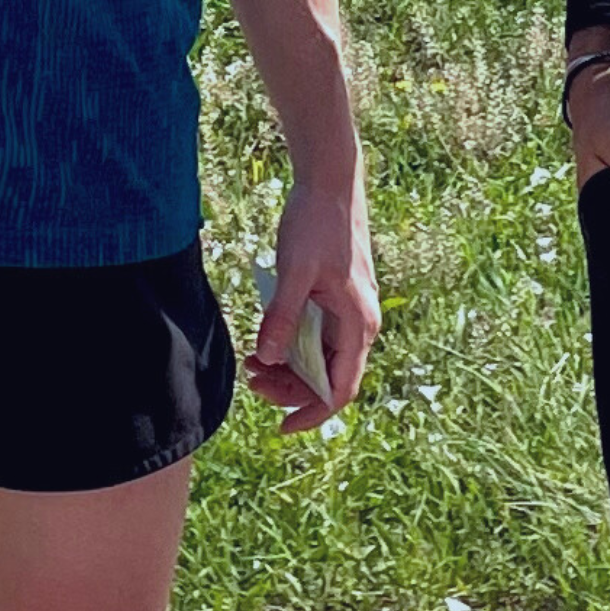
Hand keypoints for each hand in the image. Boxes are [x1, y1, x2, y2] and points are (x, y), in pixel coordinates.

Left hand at [245, 169, 379, 434]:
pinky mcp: (334, 298)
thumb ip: (282, 317)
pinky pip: (314, 336)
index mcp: (357, 324)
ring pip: (320, 358)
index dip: (312, 413)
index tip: (281, 428)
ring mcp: (348, 312)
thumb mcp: (294, 271)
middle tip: (251, 380)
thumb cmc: (316, 223)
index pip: (339, 388)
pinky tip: (262, 340)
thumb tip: (269, 359)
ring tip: (251, 363)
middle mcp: (358, 324)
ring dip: (288, 368)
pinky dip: (290, 344)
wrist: (330, 182)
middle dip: (290, 388)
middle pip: (328, 377)